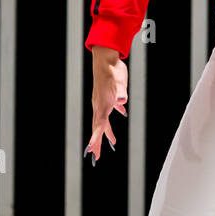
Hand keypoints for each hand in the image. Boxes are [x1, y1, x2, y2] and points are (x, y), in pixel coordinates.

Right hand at [86, 45, 127, 163]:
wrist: (107, 58)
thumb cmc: (112, 70)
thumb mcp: (119, 82)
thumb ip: (121, 93)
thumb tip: (122, 102)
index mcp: (103, 105)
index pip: (98, 126)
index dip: (95, 139)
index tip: (92, 151)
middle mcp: (100, 105)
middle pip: (98, 128)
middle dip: (98, 143)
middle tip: (97, 157)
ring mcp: (103, 100)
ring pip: (104, 120)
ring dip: (107, 132)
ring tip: (112, 143)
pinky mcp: (108, 95)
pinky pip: (110, 109)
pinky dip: (115, 114)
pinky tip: (122, 113)